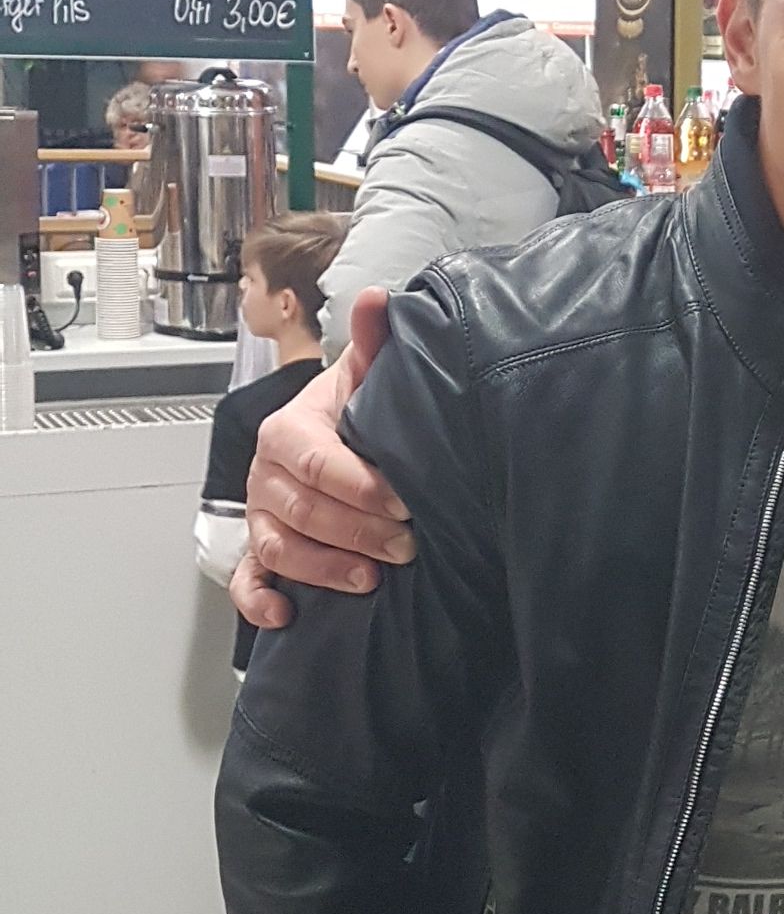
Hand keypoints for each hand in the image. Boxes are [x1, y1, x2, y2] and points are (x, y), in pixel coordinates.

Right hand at [231, 288, 413, 630]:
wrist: (341, 441)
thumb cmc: (355, 411)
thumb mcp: (366, 376)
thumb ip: (374, 342)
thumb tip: (379, 298)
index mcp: (288, 430)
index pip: (314, 461)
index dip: (358, 485)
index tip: (404, 500)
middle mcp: (267, 475)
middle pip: (299, 511)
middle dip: (355, 532)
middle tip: (406, 544)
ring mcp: (261, 516)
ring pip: (279, 549)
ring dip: (324, 568)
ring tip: (373, 579)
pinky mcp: (261, 553)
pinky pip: (248, 582)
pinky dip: (260, 602)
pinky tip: (289, 614)